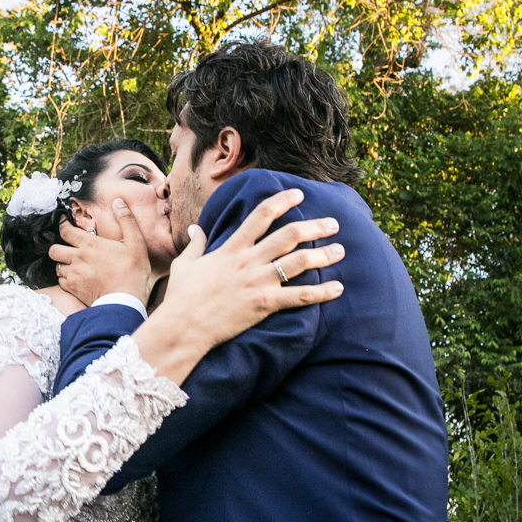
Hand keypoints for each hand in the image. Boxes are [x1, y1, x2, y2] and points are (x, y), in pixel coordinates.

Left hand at [50, 198, 152, 305]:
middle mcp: (77, 258)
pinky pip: (61, 282)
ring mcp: (74, 275)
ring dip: (63, 264)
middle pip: (54, 249)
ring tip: (73, 264)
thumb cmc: (132, 271)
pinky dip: (65, 279)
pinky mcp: (73, 289)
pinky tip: (76, 278)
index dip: (63, 226)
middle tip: (68, 247)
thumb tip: (118, 202)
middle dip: (58, 247)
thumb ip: (126, 220)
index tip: (65, 225)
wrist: (125, 300)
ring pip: (57, 266)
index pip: (65, 231)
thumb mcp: (136, 243)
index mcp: (90, 244)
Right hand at [132, 188, 344, 385]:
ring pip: (299, 262)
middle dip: (315, 226)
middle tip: (333, 223)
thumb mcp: (184, 264)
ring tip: (340, 250)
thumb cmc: (181, 297)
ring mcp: (258, 282)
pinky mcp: (264, 305)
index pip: (261, 215)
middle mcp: (248, 261)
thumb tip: (195, 228)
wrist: (183, 327)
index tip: (299, 194)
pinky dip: (322, 292)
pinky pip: (299, 296)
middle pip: (289, 235)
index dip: (282, 201)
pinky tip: (338, 288)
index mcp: (231, 248)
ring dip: (324, 255)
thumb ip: (195, 244)